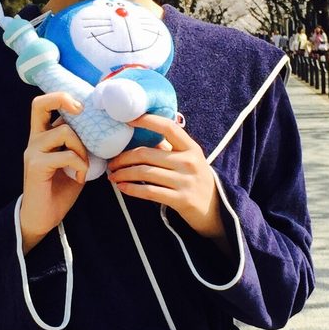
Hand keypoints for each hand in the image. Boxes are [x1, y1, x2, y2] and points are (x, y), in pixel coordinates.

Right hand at [19, 91, 88, 253]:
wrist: (42, 218)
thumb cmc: (59, 191)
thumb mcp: (75, 163)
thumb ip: (81, 147)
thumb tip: (107, 133)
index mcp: (43, 136)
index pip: (45, 105)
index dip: (62, 97)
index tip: (82, 106)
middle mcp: (35, 139)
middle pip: (39, 104)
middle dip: (62, 99)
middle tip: (81, 110)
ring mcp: (33, 152)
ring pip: (63, 131)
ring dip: (82, 147)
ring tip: (85, 165)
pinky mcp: (36, 166)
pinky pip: (66, 155)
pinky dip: (80, 164)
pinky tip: (80, 178)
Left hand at [106, 113, 230, 248]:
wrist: (216, 210)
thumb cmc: (196, 180)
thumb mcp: (188, 160)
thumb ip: (169, 148)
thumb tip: (140, 134)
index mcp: (191, 147)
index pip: (168, 127)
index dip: (147, 121)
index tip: (127, 119)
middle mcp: (189, 162)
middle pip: (147, 154)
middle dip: (124, 157)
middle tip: (112, 162)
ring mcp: (185, 181)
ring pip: (144, 172)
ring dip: (124, 173)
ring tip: (114, 175)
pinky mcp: (180, 199)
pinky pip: (149, 191)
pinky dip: (132, 189)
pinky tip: (122, 187)